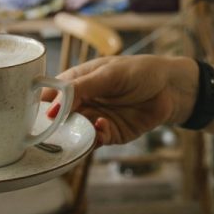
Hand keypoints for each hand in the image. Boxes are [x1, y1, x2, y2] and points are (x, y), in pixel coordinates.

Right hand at [41, 55, 197, 145]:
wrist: (172, 88)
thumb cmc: (141, 72)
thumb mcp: (109, 75)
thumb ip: (81, 89)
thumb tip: (52, 107)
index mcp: (78, 81)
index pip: (51, 94)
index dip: (43, 105)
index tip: (41, 115)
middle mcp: (83, 101)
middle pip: (59, 118)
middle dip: (57, 125)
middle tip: (56, 130)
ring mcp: (96, 118)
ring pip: (76, 132)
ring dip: (77, 133)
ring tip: (85, 126)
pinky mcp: (110, 133)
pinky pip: (95, 140)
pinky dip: (95, 138)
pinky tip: (102, 127)